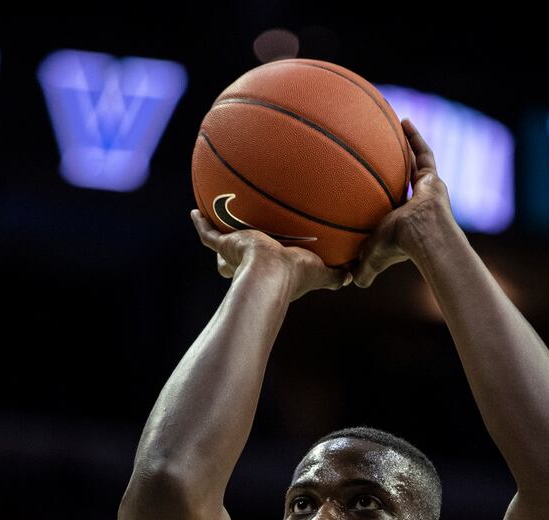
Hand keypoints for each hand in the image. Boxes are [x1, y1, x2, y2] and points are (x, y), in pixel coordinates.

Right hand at [191, 209, 352, 300]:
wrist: (271, 272)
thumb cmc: (295, 274)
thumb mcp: (320, 273)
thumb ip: (336, 276)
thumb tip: (354, 277)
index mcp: (271, 270)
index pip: (266, 266)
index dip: (268, 262)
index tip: (271, 257)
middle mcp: (250, 264)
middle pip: (239, 261)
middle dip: (238, 256)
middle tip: (242, 243)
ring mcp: (235, 254)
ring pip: (223, 246)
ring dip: (220, 237)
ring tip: (216, 220)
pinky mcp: (224, 245)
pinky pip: (208, 234)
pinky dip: (201, 224)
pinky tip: (195, 212)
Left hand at [351, 118, 454, 287]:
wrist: (425, 237)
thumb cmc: (399, 247)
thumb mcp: (373, 256)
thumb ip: (363, 268)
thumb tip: (350, 282)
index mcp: (404, 220)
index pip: (394, 205)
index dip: (386, 196)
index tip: (375, 186)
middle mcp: (417, 203)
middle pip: (406, 181)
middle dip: (397, 168)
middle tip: (384, 153)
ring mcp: (427, 190)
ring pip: (416, 164)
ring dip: (406, 148)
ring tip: (393, 130)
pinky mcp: (433, 178)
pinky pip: (423, 153)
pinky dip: (415, 137)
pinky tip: (403, 121)